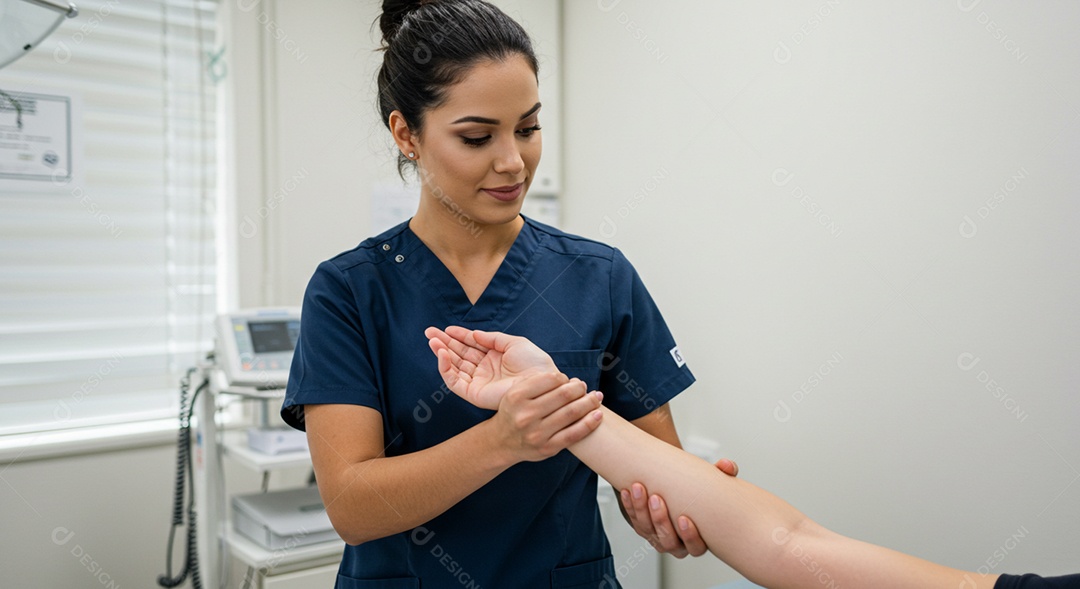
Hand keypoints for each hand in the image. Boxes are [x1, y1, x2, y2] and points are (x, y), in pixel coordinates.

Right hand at [425, 326, 556, 409]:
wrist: (541, 383)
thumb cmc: (534, 364)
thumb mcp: (515, 343)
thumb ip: (493, 338)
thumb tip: (474, 334)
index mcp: (495, 357)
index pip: (471, 345)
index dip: (458, 336)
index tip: (446, 328)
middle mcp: (485, 369)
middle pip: (459, 354)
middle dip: (444, 342)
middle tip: (429, 332)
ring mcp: (479, 381)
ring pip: (454, 366)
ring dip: (442, 352)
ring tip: (432, 340)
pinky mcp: (474, 393)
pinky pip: (454, 381)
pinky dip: (446, 368)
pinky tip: (442, 355)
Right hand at [487, 371, 603, 462]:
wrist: (501, 442)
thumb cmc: (515, 412)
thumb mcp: (516, 393)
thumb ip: (539, 383)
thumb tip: (571, 381)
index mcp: (517, 396)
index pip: (551, 379)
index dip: (565, 378)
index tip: (568, 380)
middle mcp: (526, 415)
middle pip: (564, 395)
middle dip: (580, 388)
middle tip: (584, 387)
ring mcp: (537, 433)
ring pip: (572, 413)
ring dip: (589, 402)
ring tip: (596, 397)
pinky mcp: (547, 448)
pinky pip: (574, 434)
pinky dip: (590, 423)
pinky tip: (598, 415)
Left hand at [621, 458, 739, 557]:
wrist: (674, 485)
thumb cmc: (697, 489)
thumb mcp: (713, 479)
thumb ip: (725, 472)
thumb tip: (727, 466)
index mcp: (699, 538)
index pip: (696, 548)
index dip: (689, 537)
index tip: (684, 518)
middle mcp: (678, 543)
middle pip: (668, 541)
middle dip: (660, 520)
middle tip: (656, 497)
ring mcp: (659, 537)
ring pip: (647, 530)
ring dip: (641, 510)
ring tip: (639, 488)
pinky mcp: (643, 527)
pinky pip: (634, 520)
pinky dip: (629, 505)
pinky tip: (627, 490)